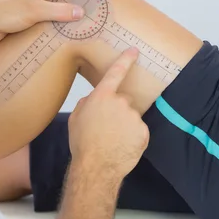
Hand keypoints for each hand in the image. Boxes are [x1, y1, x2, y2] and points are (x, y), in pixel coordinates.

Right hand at [68, 48, 149, 178]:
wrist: (96, 167)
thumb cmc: (82, 143)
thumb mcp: (75, 118)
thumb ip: (86, 103)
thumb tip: (93, 100)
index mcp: (102, 96)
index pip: (116, 72)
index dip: (126, 60)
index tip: (134, 51)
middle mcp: (121, 102)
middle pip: (122, 101)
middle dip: (117, 110)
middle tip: (106, 127)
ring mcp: (134, 117)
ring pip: (131, 117)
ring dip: (125, 125)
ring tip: (112, 140)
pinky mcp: (144, 131)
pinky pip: (138, 130)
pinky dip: (132, 137)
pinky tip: (122, 146)